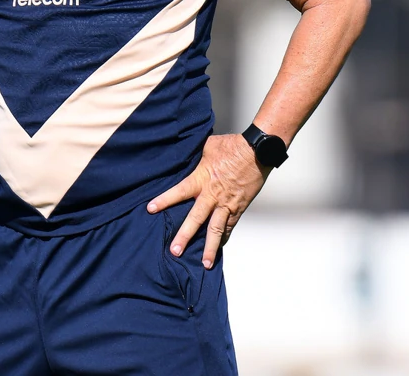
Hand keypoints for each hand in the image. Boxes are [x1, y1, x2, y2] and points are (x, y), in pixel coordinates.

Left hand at [146, 134, 269, 268]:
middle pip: (195, 219)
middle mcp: (213, 196)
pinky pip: (230, 226)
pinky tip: (219, 247)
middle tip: (175, 251)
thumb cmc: (232, 146)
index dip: (164, 200)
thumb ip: (194, 155)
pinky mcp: (239, 208)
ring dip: (209, 248)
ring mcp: (227, 204)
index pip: (178, 192)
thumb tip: (184, 153)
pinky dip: (224, 237)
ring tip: (204, 263)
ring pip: (216, 230)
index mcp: (201, 179)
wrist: (258, 152)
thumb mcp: (207, 146)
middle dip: (184, 236)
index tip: (150, 209)